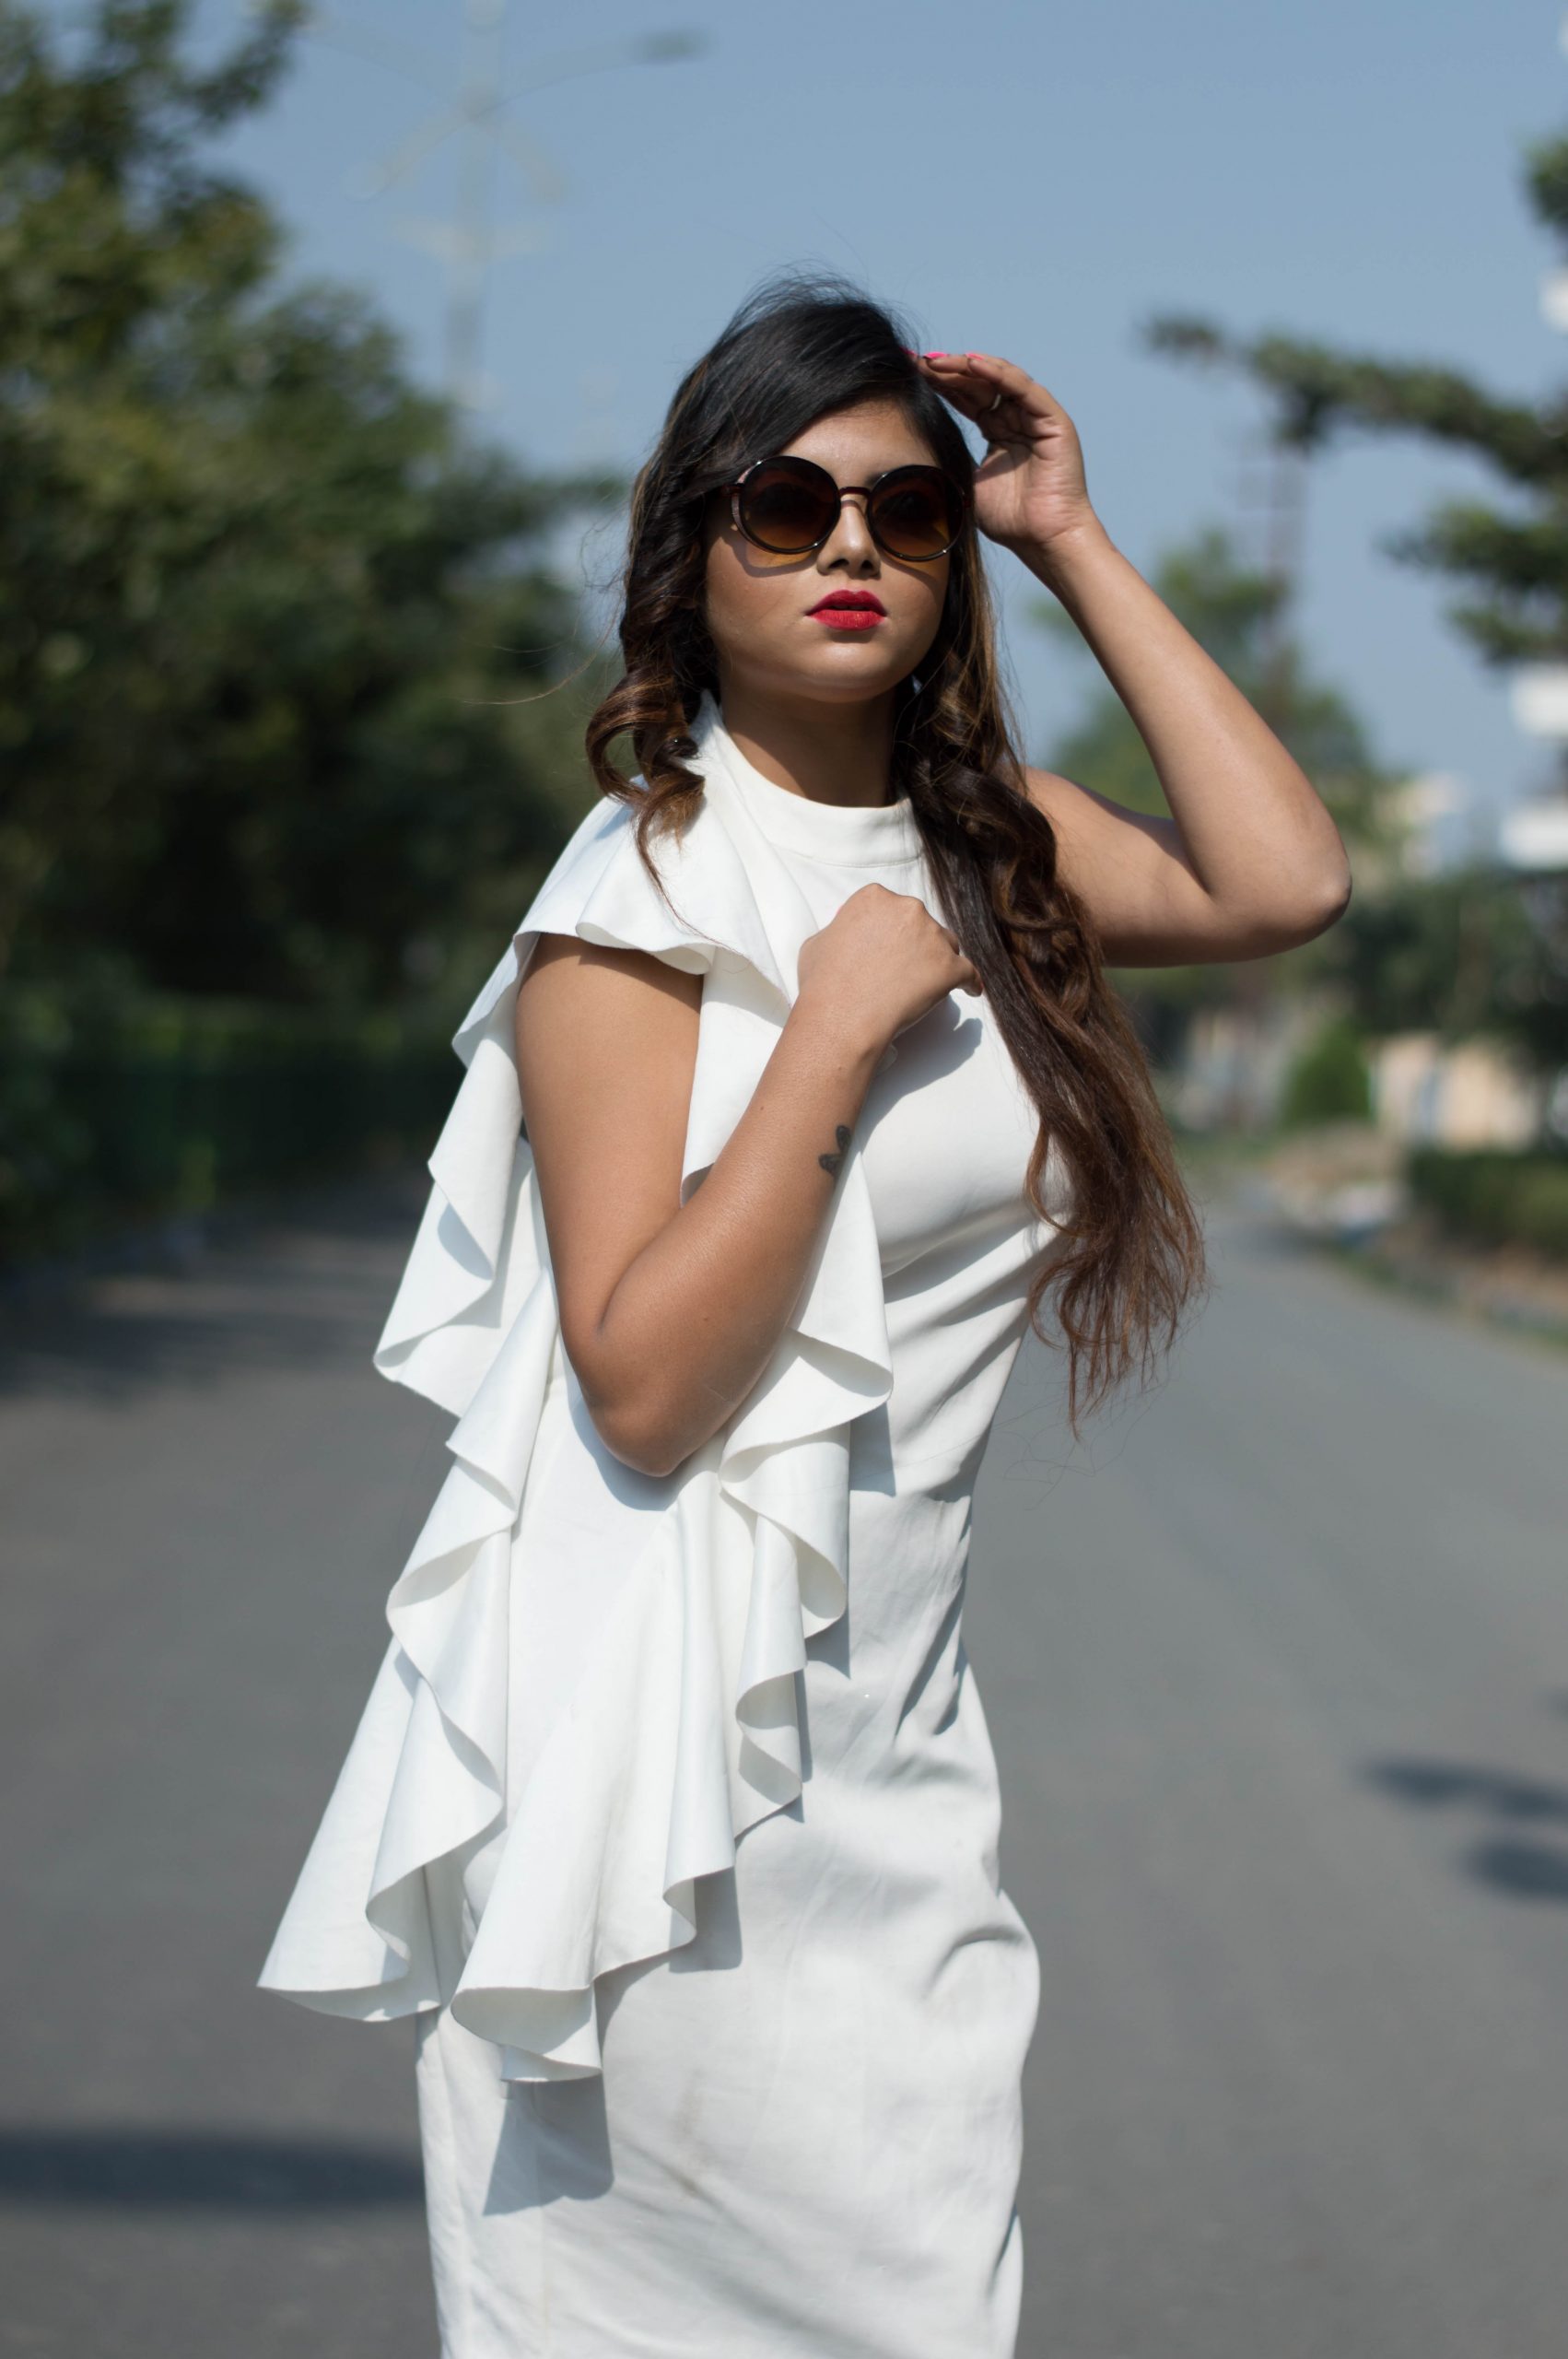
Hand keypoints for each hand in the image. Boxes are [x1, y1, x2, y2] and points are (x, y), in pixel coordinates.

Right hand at [795, 883, 980, 1056]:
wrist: (841, 1017)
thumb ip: (840, 930)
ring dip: (939, 960)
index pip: (891, 908)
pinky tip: (970, 990)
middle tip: (903, 968)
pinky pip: (969, 973)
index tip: (887, 945)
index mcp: (874, 898)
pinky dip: (969, 983)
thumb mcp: (816, 943)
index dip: (889, 929)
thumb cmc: (823, 984)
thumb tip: (846, 934)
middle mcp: (908, 909)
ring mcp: (932, 938)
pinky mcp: (950, 967)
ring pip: (946, 945)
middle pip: (921, 923)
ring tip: (926, 983)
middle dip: (916, 943)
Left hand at [916, 348, 1099, 561]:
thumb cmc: (1010, 521)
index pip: (965, 399)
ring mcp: (1035, 417)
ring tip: (937, 362)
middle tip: (917, 362)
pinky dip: (999, 374)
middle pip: (979, 384)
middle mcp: (1016, 418)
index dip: (939, 385)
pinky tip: (972, 365)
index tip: (908, 374)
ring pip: (999, 379)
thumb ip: (950, 460)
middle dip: (947, 371)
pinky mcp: (1053, 420)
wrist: (1044, 540)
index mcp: (997, 431)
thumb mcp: (967, 484)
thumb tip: (913, 451)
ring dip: (966, 367)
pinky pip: (1023, 388)